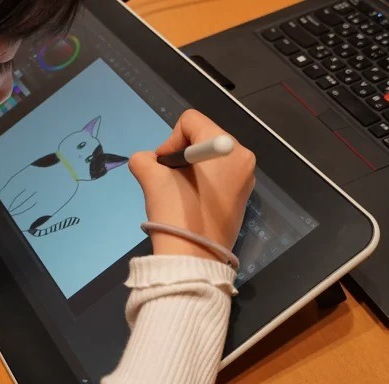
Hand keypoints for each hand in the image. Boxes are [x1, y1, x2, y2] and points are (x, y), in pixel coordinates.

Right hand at [129, 110, 255, 259]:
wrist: (193, 257)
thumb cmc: (177, 212)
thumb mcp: (152, 179)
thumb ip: (143, 160)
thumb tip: (146, 161)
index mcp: (227, 147)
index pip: (191, 122)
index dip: (170, 140)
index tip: (162, 166)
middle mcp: (242, 157)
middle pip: (202, 137)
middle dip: (180, 155)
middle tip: (167, 179)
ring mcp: (245, 179)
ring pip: (208, 159)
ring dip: (189, 170)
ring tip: (177, 192)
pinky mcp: (241, 197)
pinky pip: (217, 177)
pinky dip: (200, 183)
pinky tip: (190, 202)